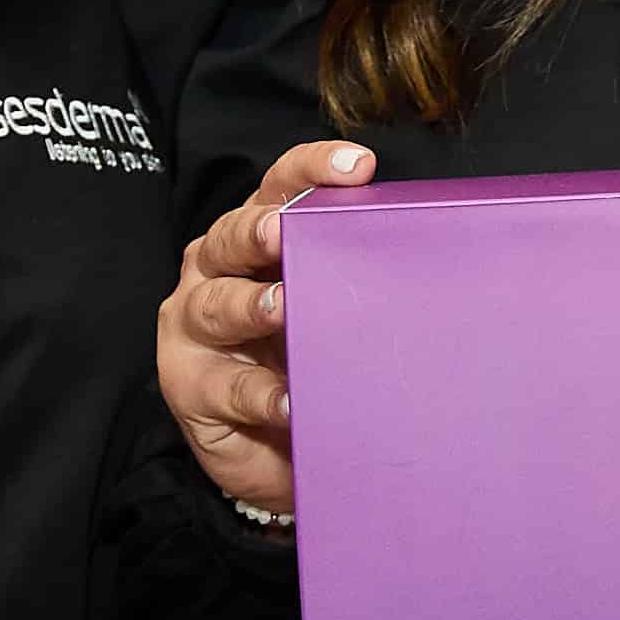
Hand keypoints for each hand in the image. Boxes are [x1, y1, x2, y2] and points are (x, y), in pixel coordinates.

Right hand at [157, 139, 375, 516]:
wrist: (279, 452)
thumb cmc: (310, 363)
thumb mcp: (335, 315)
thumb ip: (356, 280)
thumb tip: (430, 252)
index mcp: (256, 239)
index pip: (278, 187)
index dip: (311, 170)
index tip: (357, 166)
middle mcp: (216, 269)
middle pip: (232, 236)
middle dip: (259, 230)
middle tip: (284, 229)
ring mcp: (194, 326)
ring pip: (215, 304)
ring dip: (250, 304)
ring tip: (283, 308)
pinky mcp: (189, 383)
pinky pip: (226, 386)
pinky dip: (260, 393)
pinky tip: (290, 400)